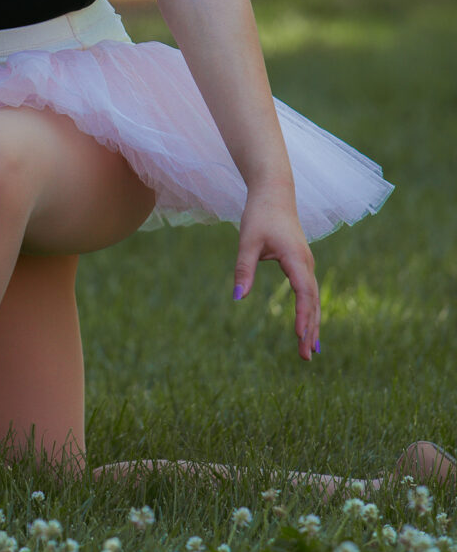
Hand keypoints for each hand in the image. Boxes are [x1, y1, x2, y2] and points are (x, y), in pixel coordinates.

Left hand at [233, 190, 319, 359]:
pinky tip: (308, 329)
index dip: (303, 315)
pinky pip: (309, 294)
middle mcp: (306, 264)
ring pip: (313, 300)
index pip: (303, 292)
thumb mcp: (247, 241)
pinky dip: (310, 313)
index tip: (300, 336)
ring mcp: (306, 265)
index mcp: (295, 258)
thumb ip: (244, 268)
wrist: (274, 193)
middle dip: (310, 329)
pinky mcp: (302, 265)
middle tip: (305, 357)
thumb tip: (238, 297)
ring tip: (310, 352)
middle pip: (312, 302)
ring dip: (312, 325)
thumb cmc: (259, 215)